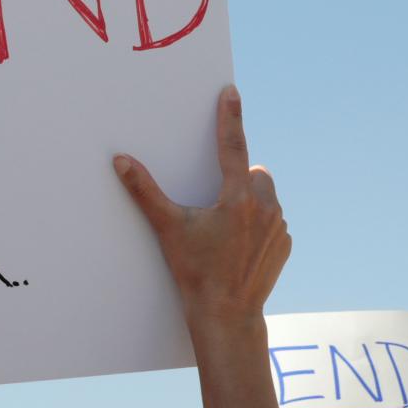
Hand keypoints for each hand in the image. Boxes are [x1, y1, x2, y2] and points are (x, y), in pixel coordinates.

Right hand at [114, 85, 290, 327]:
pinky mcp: (285, 245)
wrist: (227, 314)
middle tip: (216, 199)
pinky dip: (259, 224)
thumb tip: (122, 161)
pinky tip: (238, 244)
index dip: (230, 117)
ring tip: (224, 227)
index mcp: (237, 198)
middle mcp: (265, 208)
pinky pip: (274, 221)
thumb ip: (145, 191)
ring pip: (266, 196)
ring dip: (250, 200)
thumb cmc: (195, 272)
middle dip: (240, 176)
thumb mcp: (168, 228)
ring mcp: (280, 227)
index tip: (231, 93)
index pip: (233, 146)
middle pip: (254, 173)